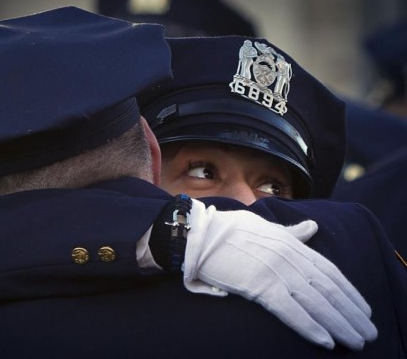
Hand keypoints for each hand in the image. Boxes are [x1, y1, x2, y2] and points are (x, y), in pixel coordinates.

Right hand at [183, 199, 376, 350]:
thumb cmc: (228, 230)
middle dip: (351, 314)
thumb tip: (312, 226)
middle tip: (368, 333)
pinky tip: (326, 340)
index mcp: (292, 244)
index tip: (364, 310)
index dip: (350, 293)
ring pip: (316, 302)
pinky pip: (290, 310)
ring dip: (339, 324)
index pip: (330, 271)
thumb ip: (291, 232)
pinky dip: (310, 326)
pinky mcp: (259, 285)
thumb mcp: (265, 227)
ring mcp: (276, 271)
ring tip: (355, 341)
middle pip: (328, 290)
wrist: (200, 233)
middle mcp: (290, 257)